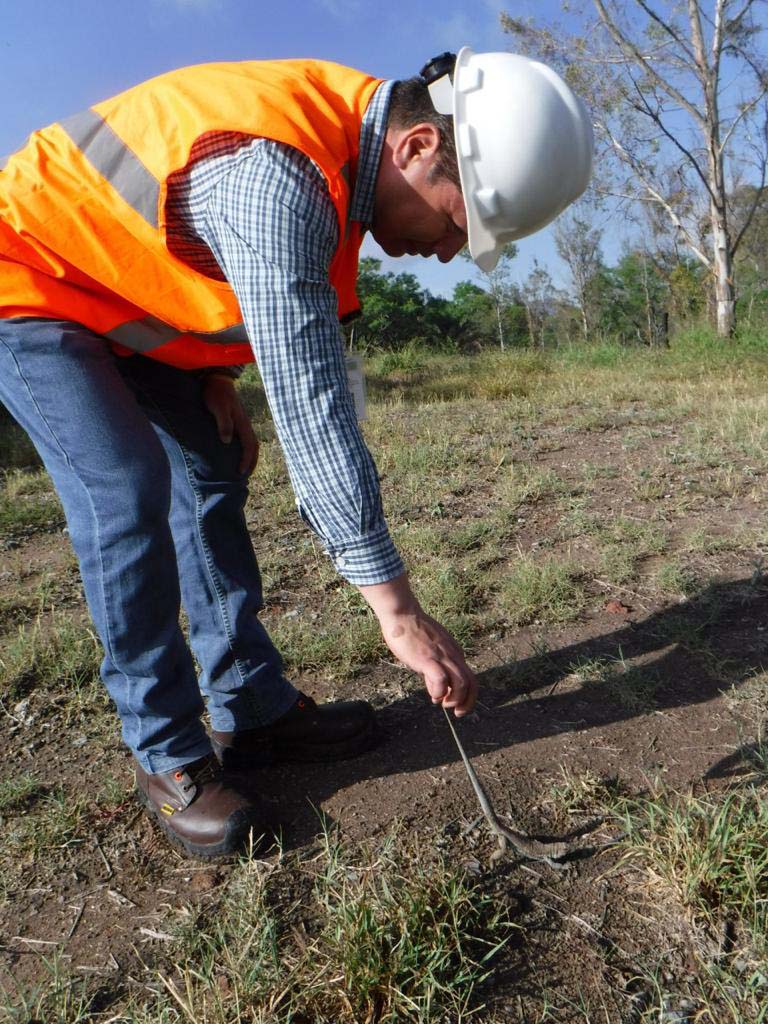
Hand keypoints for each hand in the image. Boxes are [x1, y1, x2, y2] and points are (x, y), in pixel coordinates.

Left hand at [202, 374, 258, 474]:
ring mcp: (242, 422)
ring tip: (243, 467)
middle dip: (251, 462)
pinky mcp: (237, 420)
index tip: (239, 472)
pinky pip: (245, 437)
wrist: (217, 379)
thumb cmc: (216, 394)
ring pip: (251, 442)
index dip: (246, 461)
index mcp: (242, 423)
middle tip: (245, 474)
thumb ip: (224, 423)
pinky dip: (244, 448)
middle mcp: (245, 424)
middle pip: (254, 447)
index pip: (249, 446)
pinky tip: (236, 451)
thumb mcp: (218, 408)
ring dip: (249, 456)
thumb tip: (227, 441)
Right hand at [358, 574, 477, 716]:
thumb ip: (435, 665)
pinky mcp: (428, 659)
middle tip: (457, 712)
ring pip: (462, 683)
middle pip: (472, 683)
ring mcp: (442, 657)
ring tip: (443, 703)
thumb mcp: (430, 649)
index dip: (465, 694)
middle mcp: (453, 656)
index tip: (452, 701)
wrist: (403, 614)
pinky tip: (432, 694)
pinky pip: (442, 679)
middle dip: (468, 702)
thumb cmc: (412, 630)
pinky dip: (440, 691)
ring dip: (455, 699)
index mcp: (454, 653)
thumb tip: (435, 686)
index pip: (469, 677)